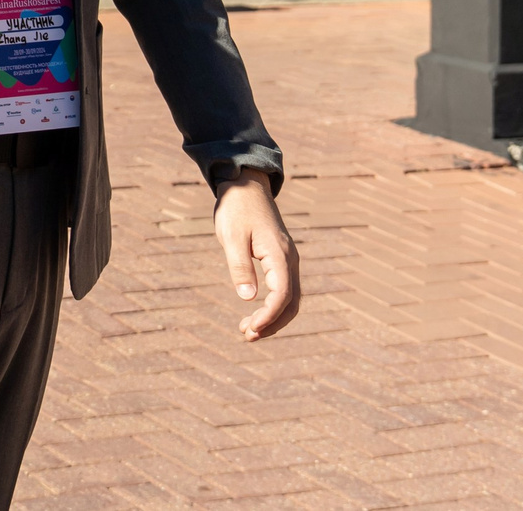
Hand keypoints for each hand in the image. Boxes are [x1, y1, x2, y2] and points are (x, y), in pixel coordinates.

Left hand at [215, 169, 299, 341]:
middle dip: (272, 323)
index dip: (269, 316)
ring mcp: (288, 260)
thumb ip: (240, 266)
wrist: (246, 186)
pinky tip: (255, 312)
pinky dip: (273, 305)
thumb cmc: (236, 209)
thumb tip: (247, 298)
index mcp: (279, 255)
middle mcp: (290, 260)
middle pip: (291, 302)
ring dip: (273, 318)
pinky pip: (284, 289)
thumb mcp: (232, 237)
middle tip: (247, 336)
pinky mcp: (281, 260)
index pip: (282, 295)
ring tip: (248, 330)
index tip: (252, 328)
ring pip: (290, 298)